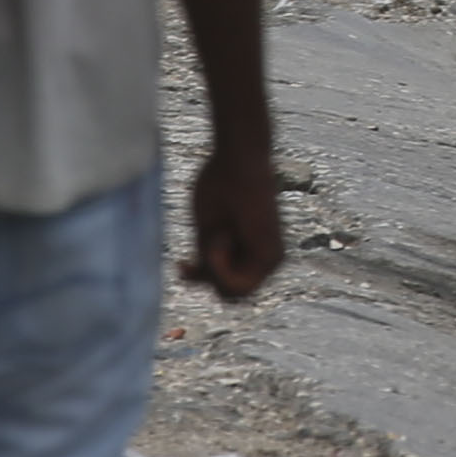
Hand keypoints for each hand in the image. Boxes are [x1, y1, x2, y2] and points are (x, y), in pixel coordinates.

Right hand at [182, 139, 288, 301]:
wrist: (238, 160)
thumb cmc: (218, 187)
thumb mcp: (205, 232)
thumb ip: (205, 261)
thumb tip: (191, 281)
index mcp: (251, 253)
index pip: (224, 289)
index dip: (201, 282)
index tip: (184, 263)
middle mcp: (265, 259)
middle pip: (228, 295)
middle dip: (208, 277)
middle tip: (206, 243)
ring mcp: (272, 259)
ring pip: (232, 293)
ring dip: (215, 269)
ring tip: (218, 234)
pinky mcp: (272, 254)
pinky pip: (239, 284)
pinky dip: (220, 266)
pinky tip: (221, 238)